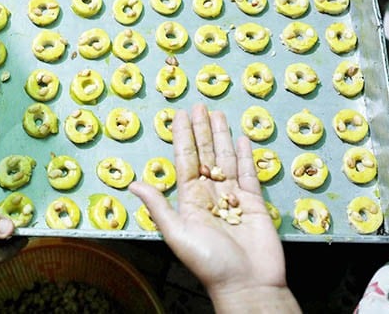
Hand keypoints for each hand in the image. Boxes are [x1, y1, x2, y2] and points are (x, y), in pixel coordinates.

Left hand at [130, 104, 297, 311]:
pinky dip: (246, 154)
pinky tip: (242, 137)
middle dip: (200, 130)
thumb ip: (158, 206)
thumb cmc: (209, 263)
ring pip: (226, 158)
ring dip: (221, 135)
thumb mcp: (177, 233)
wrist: (247, 283)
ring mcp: (233, 197)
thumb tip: (133, 184)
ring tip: (217, 113)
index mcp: (190, 200)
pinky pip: (249, 173)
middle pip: (205, 154)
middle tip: (198, 105)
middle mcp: (210, 194)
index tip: (178, 116)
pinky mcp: (255, 203)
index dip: (182, 138)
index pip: (185, 161)